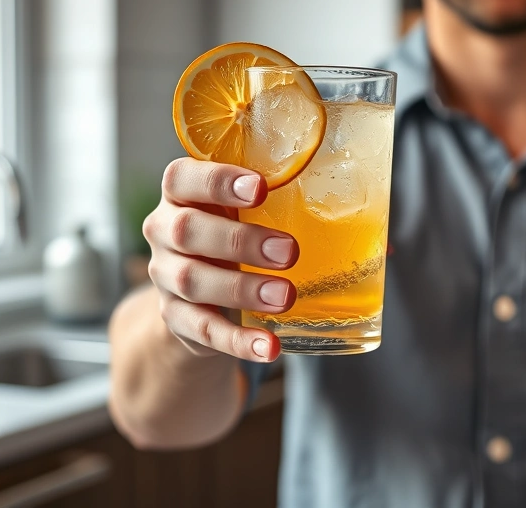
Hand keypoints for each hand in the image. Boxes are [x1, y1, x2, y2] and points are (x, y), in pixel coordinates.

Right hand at [143, 157, 297, 361]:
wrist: (198, 292)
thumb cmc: (232, 233)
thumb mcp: (244, 210)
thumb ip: (280, 200)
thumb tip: (361, 213)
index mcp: (180, 193)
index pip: (181, 178)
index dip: (217, 181)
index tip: (261, 188)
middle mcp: (164, 231)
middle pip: (187, 231)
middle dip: (240, 241)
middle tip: (289, 252)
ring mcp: (165, 276)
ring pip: (192, 281)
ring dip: (242, 290)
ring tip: (285, 297)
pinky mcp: (176, 318)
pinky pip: (204, 331)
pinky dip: (238, 341)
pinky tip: (268, 347)